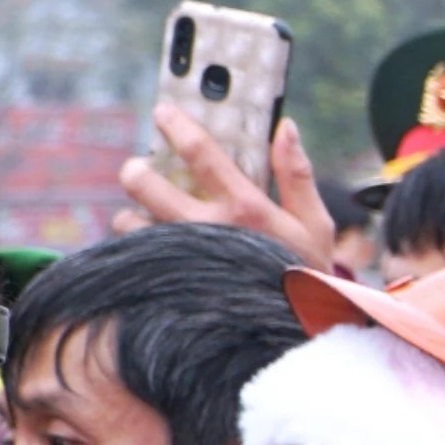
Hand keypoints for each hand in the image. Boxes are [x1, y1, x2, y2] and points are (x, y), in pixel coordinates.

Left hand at [119, 108, 342, 272]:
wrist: (293, 332)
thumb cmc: (305, 274)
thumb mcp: (314, 224)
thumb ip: (298, 173)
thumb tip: (286, 126)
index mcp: (244, 207)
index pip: (202, 154)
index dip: (178, 126)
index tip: (162, 111)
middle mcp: (206, 229)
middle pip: (146, 183)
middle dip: (136, 170)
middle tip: (140, 168)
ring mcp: (181, 257)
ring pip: (130, 223)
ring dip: (133, 217)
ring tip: (146, 220)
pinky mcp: (165, 281)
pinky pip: (132, 256)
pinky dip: (136, 250)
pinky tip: (152, 253)